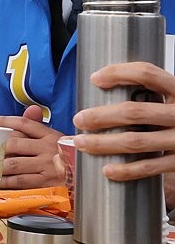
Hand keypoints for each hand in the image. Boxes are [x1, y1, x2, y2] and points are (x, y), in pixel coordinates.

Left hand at [0, 104, 63, 188]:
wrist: (91, 179)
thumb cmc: (71, 158)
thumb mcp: (59, 139)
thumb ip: (42, 127)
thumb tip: (31, 109)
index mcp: (51, 136)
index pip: (24, 123)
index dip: (4, 120)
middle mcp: (47, 149)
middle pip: (14, 143)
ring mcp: (46, 166)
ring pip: (14, 163)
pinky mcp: (45, 183)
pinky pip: (20, 181)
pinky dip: (6, 181)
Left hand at [72, 62, 174, 191]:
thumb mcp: (173, 98)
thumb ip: (151, 93)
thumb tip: (103, 85)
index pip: (147, 73)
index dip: (118, 73)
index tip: (95, 78)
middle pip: (134, 112)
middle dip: (100, 116)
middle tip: (79, 119)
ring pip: (135, 141)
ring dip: (103, 143)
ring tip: (82, 142)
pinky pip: (150, 166)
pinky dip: (126, 170)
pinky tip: (107, 170)